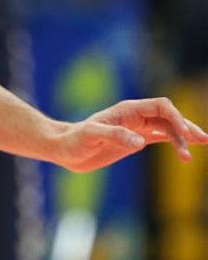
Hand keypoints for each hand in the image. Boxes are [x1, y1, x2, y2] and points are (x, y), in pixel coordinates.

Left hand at [55, 97, 207, 172]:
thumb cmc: (75, 140)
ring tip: (202, 145)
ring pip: (169, 127)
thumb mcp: (91, 137)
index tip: (183, 134)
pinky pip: (162, 138)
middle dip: (187, 126)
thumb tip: (140, 142)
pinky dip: (176, 143)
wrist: (66, 149)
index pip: (160, 106)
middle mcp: (136, 116)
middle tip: (202, 140)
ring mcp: (137, 128)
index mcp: (128, 110)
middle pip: (169, 116)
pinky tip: (186, 153)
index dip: (175, 117)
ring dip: (185, 136)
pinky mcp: (136, 140)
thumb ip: (115, 136)